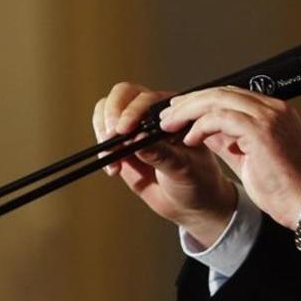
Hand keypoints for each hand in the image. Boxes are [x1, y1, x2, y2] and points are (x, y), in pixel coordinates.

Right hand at [92, 82, 236, 245]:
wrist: (191, 205)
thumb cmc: (198, 181)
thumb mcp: (184, 168)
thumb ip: (161, 154)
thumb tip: (137, 140)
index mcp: (173, 111)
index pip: (146, 98)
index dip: (132, 110)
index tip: (125, 130)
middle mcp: (152, 115)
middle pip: (121, 95)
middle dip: (112, 114)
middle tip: (110, 137)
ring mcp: (135, 129)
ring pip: (106, 112)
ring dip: (103, 131)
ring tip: (111, 154)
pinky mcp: (122, 147)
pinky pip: (104, 139)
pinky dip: (102, 151)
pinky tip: (114, 169)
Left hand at [159, 86, 300, 229]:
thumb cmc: (280, 186)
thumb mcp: (246, 155)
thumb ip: (226, 138)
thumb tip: (200, 129)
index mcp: (273, 111)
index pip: (231, 95)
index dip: (201, 101)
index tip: (180, 111)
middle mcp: (273, 108)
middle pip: (221, 92)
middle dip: (189, 102)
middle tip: (167, 115)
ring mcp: (268, 116)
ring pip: (217, 100)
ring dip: (189, 111)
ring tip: (169, 125)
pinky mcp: (260, 129)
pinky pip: (220, 118)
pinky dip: (200, 126)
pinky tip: (188, 139)